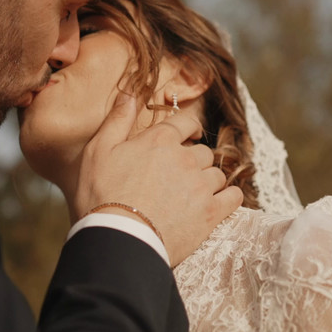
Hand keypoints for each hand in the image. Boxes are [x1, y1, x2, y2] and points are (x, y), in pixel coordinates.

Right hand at [73, 92, 243, 265]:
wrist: (118, 238)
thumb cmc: (101, 195)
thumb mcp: (98, 151)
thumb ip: (117, 119)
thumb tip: (129, 92)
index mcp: (160, 140)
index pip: (187, 122)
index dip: (189, 128)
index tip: (189, 135)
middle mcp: (185, 158)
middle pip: (202, 152)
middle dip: (193, 161)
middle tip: (178, 176)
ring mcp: (200, 186)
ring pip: (217, 175)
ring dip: (208, 181)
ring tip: (192, 194)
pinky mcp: (210, 213)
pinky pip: (233, 197)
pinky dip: (229, 198)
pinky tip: (219, 202)